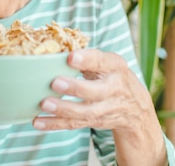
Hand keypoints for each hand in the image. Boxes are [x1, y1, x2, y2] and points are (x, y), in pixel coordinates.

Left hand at [32, 49, 167, 165]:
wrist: (136, 108)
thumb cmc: (112, 76)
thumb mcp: (108, 63)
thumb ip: (88, 58)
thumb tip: (55, 50)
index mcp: (116, 67)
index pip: (102, 61)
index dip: (87, 59)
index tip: (70, 57)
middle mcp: (115, 88)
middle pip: (96, 91)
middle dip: (75, 88)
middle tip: (55, 82)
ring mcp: (107, 109)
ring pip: (85, 112)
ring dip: (63, 109)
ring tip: (44, 104)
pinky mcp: (96, 122)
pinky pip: (75, 124)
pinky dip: (55, 124)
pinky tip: (38, 121)